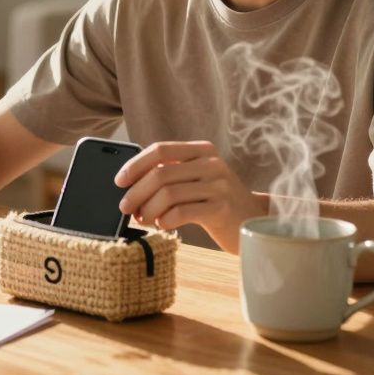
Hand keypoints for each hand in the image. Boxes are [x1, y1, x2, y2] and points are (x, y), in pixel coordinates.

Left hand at [113, 141, 265, 251]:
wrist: (254, 220)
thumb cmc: (216, 201)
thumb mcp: (197, 179)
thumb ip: (172, 175)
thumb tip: (129, 185)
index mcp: (202, 150)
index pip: (160, 150)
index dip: (135, 165)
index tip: (119, 181)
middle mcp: (212, 163)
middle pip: (161, 173)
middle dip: (136, 192)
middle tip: (125, 207)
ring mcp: (219, 185)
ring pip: (168, 194)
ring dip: (148, 209)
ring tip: (142, 219)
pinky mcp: (222, 208)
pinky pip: (182, 212)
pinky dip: (165, 220)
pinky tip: (162, 224)